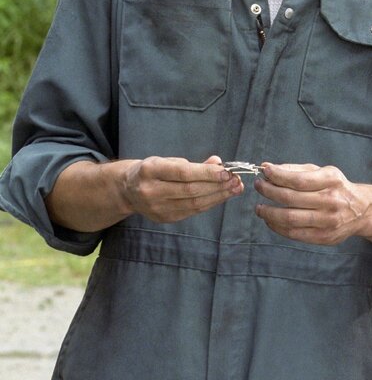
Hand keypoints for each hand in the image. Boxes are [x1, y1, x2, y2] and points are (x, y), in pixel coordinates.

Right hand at [122, 155, 243, 222]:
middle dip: (217, 186)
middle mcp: (151, 191)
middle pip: (190, 191)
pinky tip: (222, 196)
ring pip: (194, 204)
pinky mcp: (164, 219)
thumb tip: (218, 162)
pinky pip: (192, 211)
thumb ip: (193, 163)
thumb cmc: (152, 170)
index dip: (206, 173)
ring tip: (235, 188)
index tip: (226, 171)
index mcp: (150, 171)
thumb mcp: (167, 160)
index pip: (182, 173)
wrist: (128, 190)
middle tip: (236, 180)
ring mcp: (157, 208)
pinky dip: (209, 203)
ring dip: (218, 196)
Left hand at [254, 162, 367, 244]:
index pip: (299, 179)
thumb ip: (295, 169)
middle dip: (269, 191)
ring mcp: (328, 222)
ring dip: (269, 212)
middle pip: (291, 199)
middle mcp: (331, 201)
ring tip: (260, 207)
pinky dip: (277, 227)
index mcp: (331, 181)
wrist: (361, 211)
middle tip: (258, 186)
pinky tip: (270, 220)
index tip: (265, 171)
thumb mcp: (321, 172)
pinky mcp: (324, 238)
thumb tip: (267, 167)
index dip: (278, 176)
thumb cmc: (336, 187)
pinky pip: (294, 234)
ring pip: (290, 219)